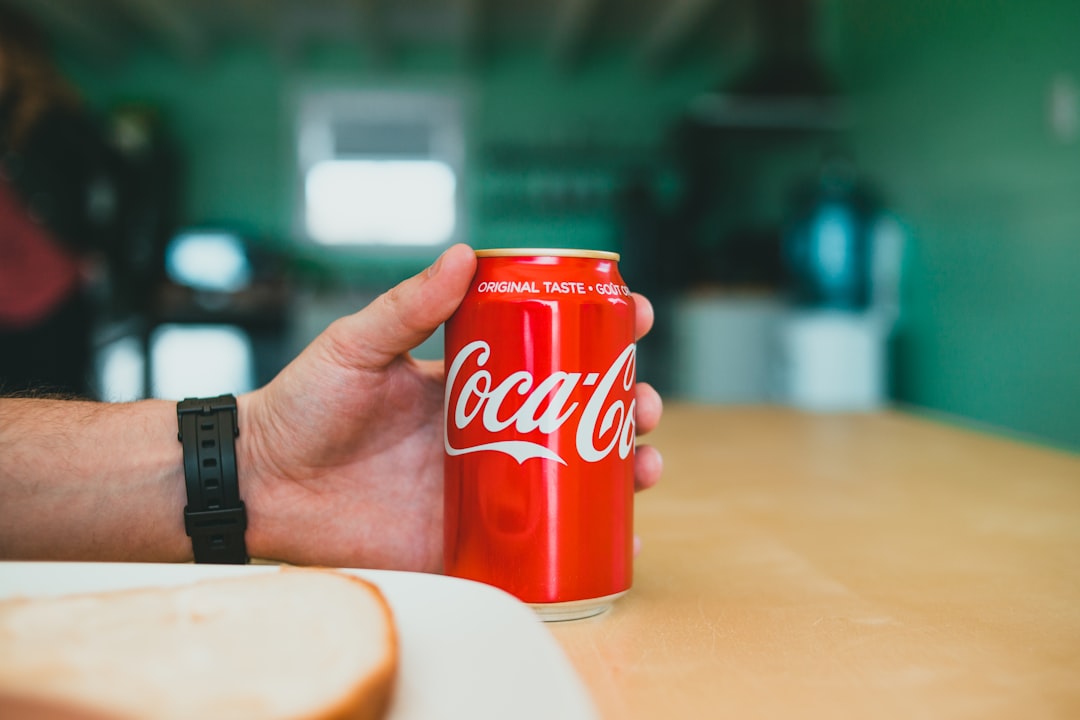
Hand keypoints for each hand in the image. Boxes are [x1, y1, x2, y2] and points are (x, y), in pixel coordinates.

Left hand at [240, 244, 662, 570]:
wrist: (262, 486)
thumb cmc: (303, 406)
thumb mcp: (357, 345)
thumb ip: (408, 307)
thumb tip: (465, 253)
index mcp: (469, 381)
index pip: (547, 351)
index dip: (596, 333)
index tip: (633, 316)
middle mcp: (487, 431)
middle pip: (575, 416)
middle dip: (625, 406)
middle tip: (644, 402)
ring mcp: (482, 486)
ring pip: (570, 476)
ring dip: (620, 466)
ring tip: (644, 461)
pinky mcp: (467, 538)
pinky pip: (536, 541)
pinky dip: (582, 538)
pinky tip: (618, 530)